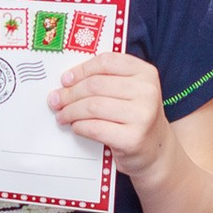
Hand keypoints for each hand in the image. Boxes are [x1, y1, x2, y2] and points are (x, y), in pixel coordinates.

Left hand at [50, 47, 173, 181]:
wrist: (156, 150)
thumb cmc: (136, 117)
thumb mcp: (131, 92)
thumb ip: (107, 79)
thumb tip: (66, 81)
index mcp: (146, 73)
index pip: (107, 62)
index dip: (82, 70)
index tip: (65, 79)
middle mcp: (147, 92)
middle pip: (95, 85)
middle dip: (70, 93)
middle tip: (56, 100)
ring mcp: (142, 116)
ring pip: (92, 106)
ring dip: (71, 111)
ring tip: (62, 115)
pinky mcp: (133, 139)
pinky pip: (95, 128)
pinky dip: (80, 126)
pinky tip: (75, 126)